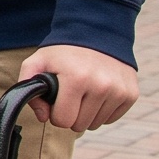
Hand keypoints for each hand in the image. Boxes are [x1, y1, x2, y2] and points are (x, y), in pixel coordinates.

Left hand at [20, 44, 139, 131]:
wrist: (97, 33)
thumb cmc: (63, 53)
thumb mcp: (37, 62)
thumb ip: (27, 87)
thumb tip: (43, 116)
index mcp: (76, 79)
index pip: (63, 120)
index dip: (55, 113)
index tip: (56, 101)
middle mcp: (101, 86)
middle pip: (80, 125)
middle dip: (71, 114)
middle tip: (69, 96)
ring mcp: (119, 91)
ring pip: (96, 124)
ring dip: (86, 113)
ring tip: (83, 92)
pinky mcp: (131, 94)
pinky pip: (111, 119)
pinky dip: (102, 111)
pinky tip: (97, 93)